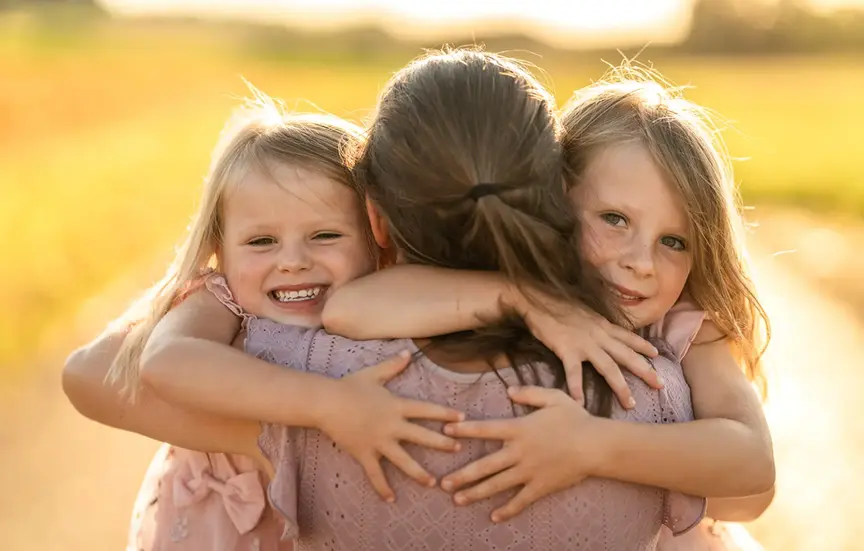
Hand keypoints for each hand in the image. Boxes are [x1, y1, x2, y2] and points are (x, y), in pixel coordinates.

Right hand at [317, 351, 464, 501]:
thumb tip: (408, 352)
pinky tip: (391, 499)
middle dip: (442, 443)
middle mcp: (392, 426)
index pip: (427, 410)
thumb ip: (393, 365)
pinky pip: (376, 474)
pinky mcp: (365, 454)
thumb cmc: (349, 386)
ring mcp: (379, 442)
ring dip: (419, 473)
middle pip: (422, 436)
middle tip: (457, 449)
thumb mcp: (373, 373)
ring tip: (433, 482)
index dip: (445, 413)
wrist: (326, 402)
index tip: (462, 417)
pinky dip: (382, 487)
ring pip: (404, 461)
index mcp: (396, 406)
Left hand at [439, 386, 604, 521]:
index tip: (446, 432)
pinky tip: (493, 516)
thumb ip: (529, 393)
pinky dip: (507, 510)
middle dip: (462, 475)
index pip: (485, 429)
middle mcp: (519, 451)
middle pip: (485, 465)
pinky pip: (520, 500)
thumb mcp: (553, 398)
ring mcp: (529, 471)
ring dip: (475, 493)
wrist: (595, 445)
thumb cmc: (576, 419)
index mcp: (519, 428)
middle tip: (443, 483)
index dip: (465, 430)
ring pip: (497, 485)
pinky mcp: (540, 486)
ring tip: (457, 500)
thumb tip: (509, 391)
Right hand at [508, 286, 661, 407]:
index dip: (643, 346)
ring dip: (621, 386)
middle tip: (660, 385)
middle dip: (645, 371)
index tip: (657, 355)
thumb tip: (600, 328)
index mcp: (602, 325)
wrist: (537, 298)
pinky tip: (579, 403)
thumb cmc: (556, 304)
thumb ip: (593, 323)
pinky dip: (577, 388)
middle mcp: (599, 334)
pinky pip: (574, 372)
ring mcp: (584, 343)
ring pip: (609, 367)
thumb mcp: (583, 311)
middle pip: (627, 355)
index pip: (628, 337)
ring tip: (630, 403)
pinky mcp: (566, 349)